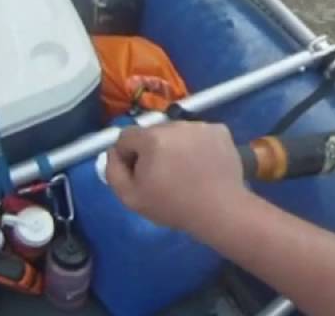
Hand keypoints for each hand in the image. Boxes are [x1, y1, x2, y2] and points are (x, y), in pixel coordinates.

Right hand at [104, 122, 246, 232]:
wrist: (220, 209)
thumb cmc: (173, 206)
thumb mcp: (131, 197)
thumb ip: (114, 171)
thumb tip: (113, 152)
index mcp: (152, 137)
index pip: (126, 137)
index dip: (128, 156)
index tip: (140, 175)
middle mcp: (176, 124)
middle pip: (153, 133)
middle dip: (153, 150)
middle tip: (164, 176)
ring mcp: (201, 125)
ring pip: (177, 132)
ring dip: (176, 146)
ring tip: (186, 171)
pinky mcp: (221, 130)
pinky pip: (200, 134)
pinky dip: (198, 145)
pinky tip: (203, 165)